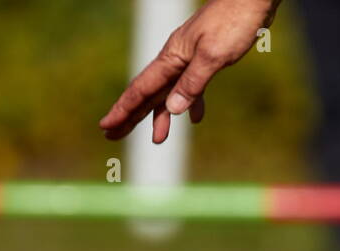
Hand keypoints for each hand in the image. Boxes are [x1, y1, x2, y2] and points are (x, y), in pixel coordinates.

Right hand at [98, 0, 280, 143]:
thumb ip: (193, 83)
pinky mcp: (205, 58)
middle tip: (112, 136)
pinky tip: (196, 117)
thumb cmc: (234, 22)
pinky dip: (191, 102)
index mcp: (172, 58)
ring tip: (158, 139)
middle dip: (130, 116)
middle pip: (147, 93)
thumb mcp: (213, 56)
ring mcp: (189, 58)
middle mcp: (175, 59)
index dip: (123, 109)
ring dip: (161, 115)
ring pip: (169, 92)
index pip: (141, 89)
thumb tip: (172, 109)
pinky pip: (191, 86)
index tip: (106, 126)